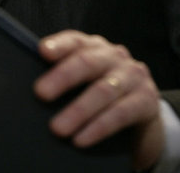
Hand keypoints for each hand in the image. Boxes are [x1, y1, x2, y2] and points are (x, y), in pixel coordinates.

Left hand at [33, 30, 163, 170]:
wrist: (143, 112)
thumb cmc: (101, 92)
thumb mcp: (85, 79)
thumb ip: (64, 75)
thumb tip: (32, 91)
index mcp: (95, 47)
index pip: (75, 40)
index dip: (59, 44)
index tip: (41, 51)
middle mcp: (115, 56)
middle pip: (88, 62)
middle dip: (63, 77)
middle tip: (41, 93)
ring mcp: (133, 76)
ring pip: (103, 91)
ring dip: (79, 110)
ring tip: (58, 128)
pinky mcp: (147, 99)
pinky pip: (121, 113)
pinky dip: (99, 127)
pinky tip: (82, 139)